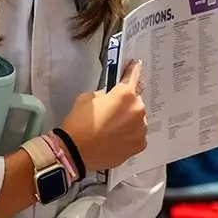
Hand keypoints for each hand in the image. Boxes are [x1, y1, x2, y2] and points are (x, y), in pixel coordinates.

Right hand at [59, 58, 147, 172]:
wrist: (76, 152)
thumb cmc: (79, 122)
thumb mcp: (86, 98)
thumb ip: (103, 94)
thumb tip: (109, 97)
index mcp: (125, 94)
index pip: (134, 75)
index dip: (133, 69)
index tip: (136, 65)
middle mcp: (138, 109)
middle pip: (136, 100)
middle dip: (127, 101)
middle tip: (114, 109)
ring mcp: (141, 129)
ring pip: (137, 118)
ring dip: (129, 119)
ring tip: (114, 127)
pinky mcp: (140, 145)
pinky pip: (137, 134)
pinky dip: (130, 134)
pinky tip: (117, 138)